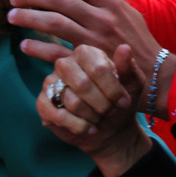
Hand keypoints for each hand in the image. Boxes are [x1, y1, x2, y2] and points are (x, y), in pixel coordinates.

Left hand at [9, 0, 173, 112]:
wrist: (155, 76)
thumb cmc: (136, 41)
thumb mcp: (126, 11)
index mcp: (111, 2)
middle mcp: (102, 18)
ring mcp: (94, 41)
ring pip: (52, 22)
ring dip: (27, 17)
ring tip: (12, 16)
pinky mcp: (87, 64)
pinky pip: (55, 53)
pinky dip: (36, 48)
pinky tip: (25, 44)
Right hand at [37, 45, 150, 176]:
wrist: (111, 128)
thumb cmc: (119, 102)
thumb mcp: (132, 85)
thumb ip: (128, 67)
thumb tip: (124, 48)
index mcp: (85, 53)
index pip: (98, 69)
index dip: (113, 90)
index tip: (123, 102)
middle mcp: (64, 64)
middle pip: (82, 85)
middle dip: (102, 104)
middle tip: (110, 111)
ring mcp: (50, 83)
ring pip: (72, 102)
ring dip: (92, 116)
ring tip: (99, 118)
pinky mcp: (42, 103)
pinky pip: (58, 116)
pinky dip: (79, 126)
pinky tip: (89, 128)